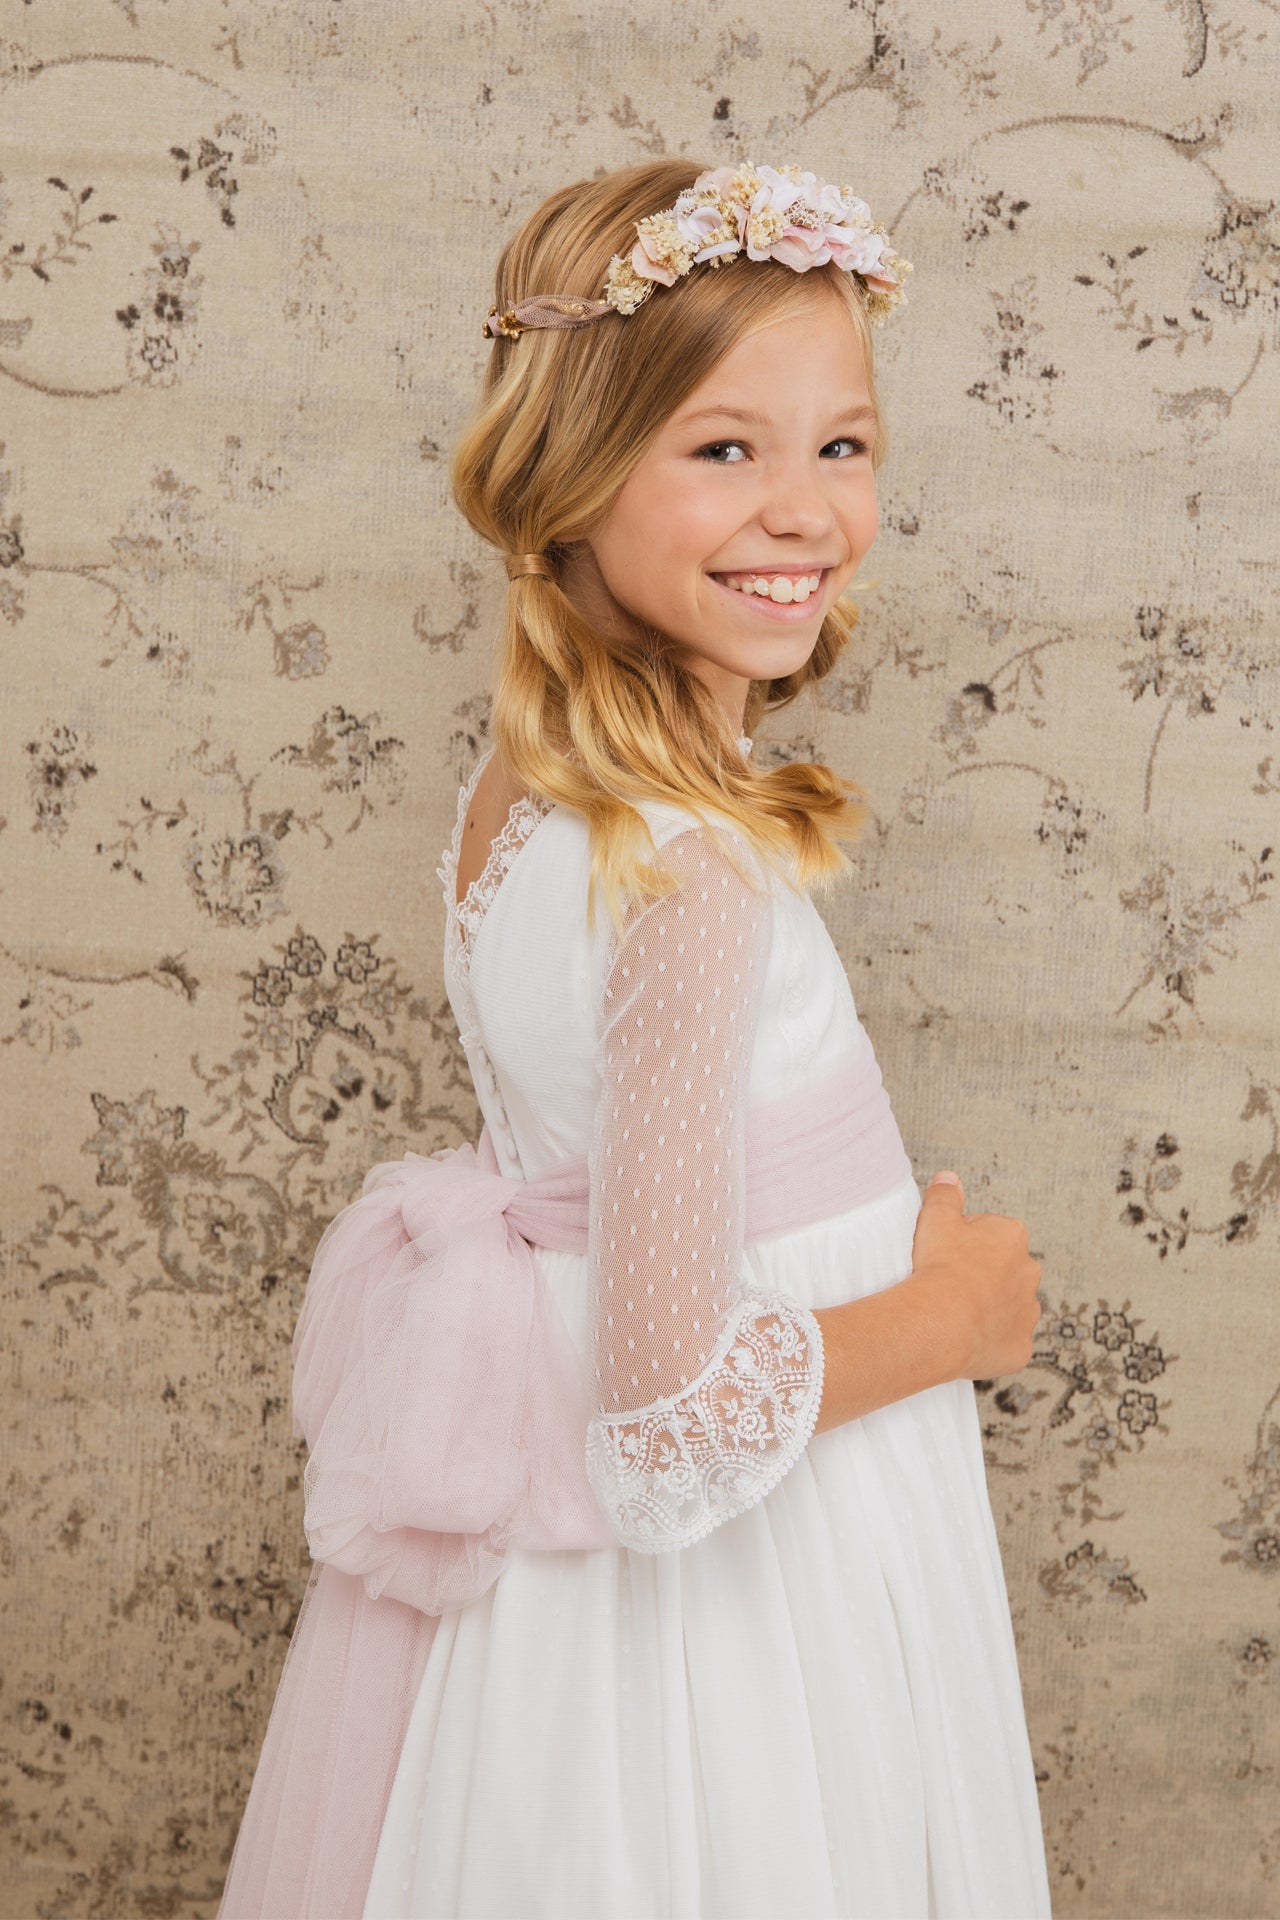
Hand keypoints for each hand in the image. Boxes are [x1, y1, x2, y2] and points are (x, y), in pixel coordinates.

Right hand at [907, 1171, 1042, 1380]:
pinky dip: (990, 1340)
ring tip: (957, 1312)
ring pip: (1009, 1306)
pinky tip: (967, 1339)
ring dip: (989, 1307)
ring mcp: (1027, 1312)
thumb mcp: (935, 1217)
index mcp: (1012, 1236)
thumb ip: (945, 1194)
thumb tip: (949, 1178)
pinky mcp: (1021, 1346)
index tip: (945, 1253)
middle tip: (950, 1282)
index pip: (990, 1232)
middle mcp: (1028, 1272)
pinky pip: (1006, 1341)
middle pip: (1004, 1269)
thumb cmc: (940, 1267)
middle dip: (983, 1274)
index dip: (964, 1242)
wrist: (942, 1321)